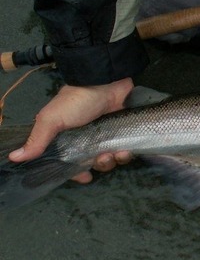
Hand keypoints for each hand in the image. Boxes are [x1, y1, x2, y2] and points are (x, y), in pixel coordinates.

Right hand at [8, 77, 134, 182]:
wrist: (107, 82)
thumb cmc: (77, 101)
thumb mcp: (52, 119)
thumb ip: (37, 140)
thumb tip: (14, 157)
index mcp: (66, 139)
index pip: (69, 163)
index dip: (76, 173)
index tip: (85, 177)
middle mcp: (85, 140)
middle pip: (92, 164)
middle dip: (98, 166)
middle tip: (101, 158)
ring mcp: (105, 137)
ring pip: (109, 160)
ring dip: (112, 161)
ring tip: (113, 153)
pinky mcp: (122, 133)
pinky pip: (124, 152)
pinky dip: (125, 155)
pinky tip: (125, 150)